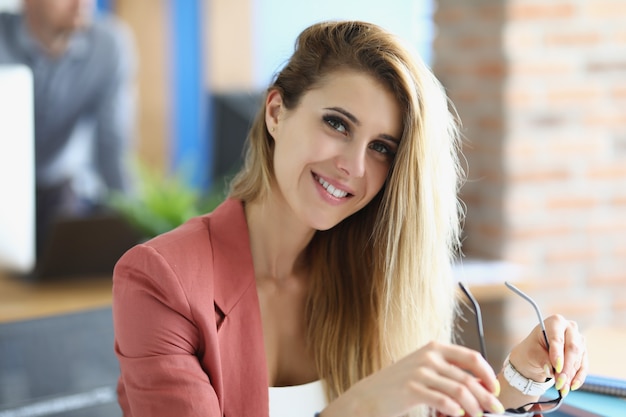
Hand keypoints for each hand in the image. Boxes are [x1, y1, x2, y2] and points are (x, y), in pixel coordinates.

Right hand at [322, 342, 504, 416]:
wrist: (368, 396)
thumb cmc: (399, 385)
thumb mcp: (424, 370)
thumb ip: (447, 372)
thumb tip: (478, 385)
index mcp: (434, 347)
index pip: (471, 357)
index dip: (487, 374)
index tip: (495, 389)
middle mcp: (429, 356)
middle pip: (468, 377)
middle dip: (486, 396)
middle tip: (495, 409)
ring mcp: (420, 372)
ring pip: (460, 391)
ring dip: (475, 407)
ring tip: (477, 416)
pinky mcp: (412, 389)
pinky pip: (444, 402)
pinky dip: (456, 411)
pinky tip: (458, 416)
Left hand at [509, 314, 587, 395]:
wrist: (537, 355)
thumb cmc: (533, 350)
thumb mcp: (532, 353)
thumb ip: (542, 360)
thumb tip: (551, 369)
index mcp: (554, 322)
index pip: (558, 338)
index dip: (558, 353)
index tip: (557, 367)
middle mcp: (569, 328)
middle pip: (572, 348)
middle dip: (566, 367)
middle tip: (559, 382)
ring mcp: (579, 340)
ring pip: (578, 359)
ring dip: (570, 375)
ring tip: (561, 387)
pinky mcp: (583, 353)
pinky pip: (583, 366)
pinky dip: (578, 377)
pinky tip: (572, 386)